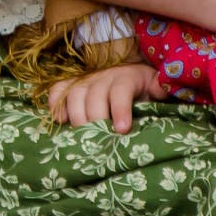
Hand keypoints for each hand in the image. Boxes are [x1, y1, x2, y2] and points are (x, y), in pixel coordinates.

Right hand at [48, 64, 171, 133]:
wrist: (130, 73)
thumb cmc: (144, 88)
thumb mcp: (156, 86)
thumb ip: (159, 87)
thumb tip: (158, 89)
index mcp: (127, 77)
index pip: (120, 90)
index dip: (120, 109)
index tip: (121, 130)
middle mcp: (103, 76)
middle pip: (94, 96)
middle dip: (96, 120)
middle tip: (100, 142)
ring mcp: (86, 80)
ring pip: (74, 94)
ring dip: (76, 116)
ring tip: (82, 136)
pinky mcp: (74, 84)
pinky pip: (59, 89)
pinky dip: (56, 103)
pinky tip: (59, 119)